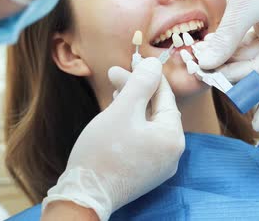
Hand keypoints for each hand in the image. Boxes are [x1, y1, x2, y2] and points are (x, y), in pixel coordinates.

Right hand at [42, 58, 184, 220]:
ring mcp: (160, 165)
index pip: (165, 96)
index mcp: (173, 137)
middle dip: (136, 91)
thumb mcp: (122, 110)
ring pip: (148, 125)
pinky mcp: (146, 173)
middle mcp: (172, 153)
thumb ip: (141, 83)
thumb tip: (153, 64)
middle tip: (113, 77)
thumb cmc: (102, 152)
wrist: (85, 195)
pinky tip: (115, 118)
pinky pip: (143, 141)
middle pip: (156, 110)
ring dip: (132, 107)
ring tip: (113, 95)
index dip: (146, 76)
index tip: (128, 64)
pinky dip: (131, 126)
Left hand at [193, 0, 258, 131]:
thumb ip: (228, 38)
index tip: (258, 126)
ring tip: (198, 62)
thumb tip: (207, 65)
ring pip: (250, 58)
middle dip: (231, 75)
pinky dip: (228, 48)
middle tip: (201, 76)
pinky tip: (208, 50)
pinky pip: (246, 44)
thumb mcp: (245, 5)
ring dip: (226, 61)